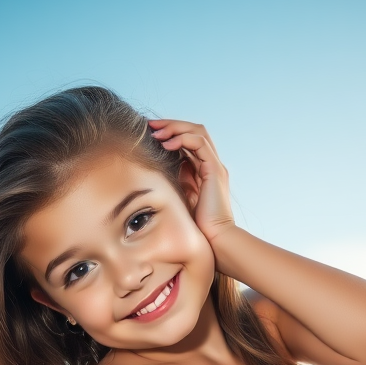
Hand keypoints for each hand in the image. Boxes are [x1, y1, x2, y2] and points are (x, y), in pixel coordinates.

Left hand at [149, 118, 235, 245]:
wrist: (215, 239)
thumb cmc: (198, 225)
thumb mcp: (181, 197)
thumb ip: (177, 181)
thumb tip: (160, 167)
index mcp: (204, 170)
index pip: (189, 141)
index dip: (171, 133)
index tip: (151, 133)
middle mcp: (211, 164)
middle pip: (194, 131)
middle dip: (171, 125)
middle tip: (151, 125)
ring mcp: (214, 166)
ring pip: (197, 132)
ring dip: (175, 128)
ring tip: (157, 131)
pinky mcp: (214, 170)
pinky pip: (200, 144)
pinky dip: (183, 139)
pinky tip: (167, 144)